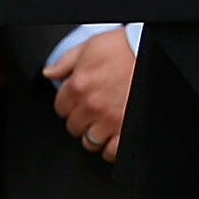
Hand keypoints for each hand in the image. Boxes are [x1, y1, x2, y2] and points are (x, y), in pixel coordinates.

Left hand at [45, 27, 135, 162]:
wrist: (149, 52)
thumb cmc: (124, 47)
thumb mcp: (90, 47)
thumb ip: (65, 62)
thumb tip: (49, 73)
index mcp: (79, 85)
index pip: (60, 108)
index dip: (68, 103)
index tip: (76, 101)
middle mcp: (92, 105)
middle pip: (73, 127)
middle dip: (80, 118)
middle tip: (91, 109)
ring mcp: (110, 120)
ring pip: (90, 142)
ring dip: (94, 133)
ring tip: (102, 123)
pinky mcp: (126, 130)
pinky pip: (111, 152)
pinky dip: (110, 147)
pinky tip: (112, 136)